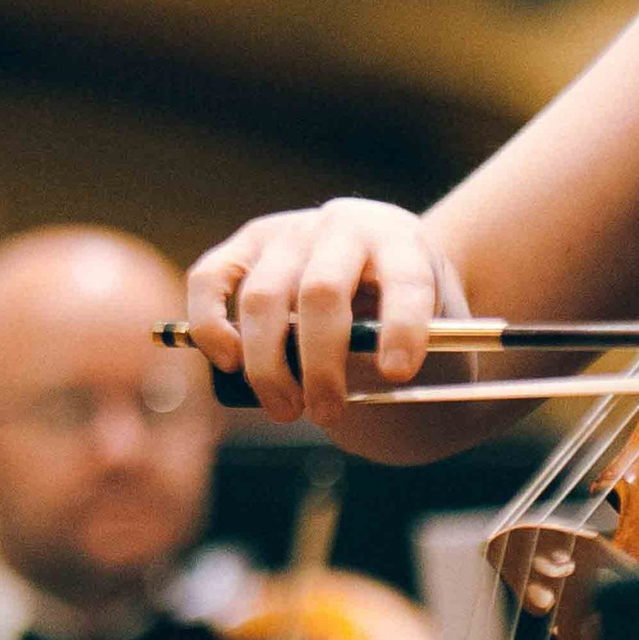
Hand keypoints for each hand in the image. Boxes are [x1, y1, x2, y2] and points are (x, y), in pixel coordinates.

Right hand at [188, 200, 465, 430]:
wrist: (376, 266)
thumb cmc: (402, 310)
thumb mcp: (428, 329)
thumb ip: (400, 357)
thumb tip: (359, 392)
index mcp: (402, 243)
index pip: (405, 280)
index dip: (402, 327)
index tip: (397, 374)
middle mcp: (343, 226)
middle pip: (321, 293)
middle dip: (321, 365)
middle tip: (327, 413)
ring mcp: (290, 231)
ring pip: (262, 297)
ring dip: (267, 365)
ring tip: (285, 410)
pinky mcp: (246, 243)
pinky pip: (210, 279)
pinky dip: (211, 325)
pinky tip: (229, 364)